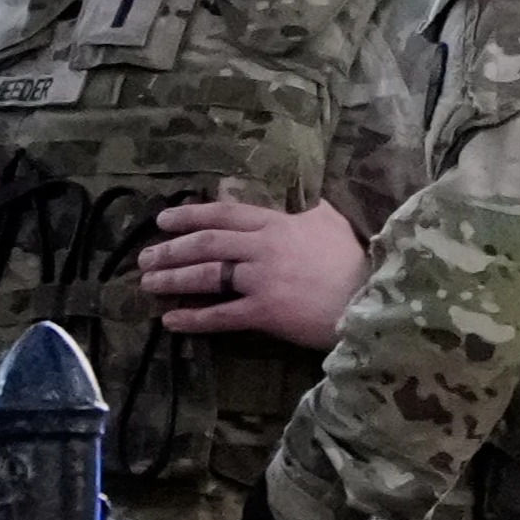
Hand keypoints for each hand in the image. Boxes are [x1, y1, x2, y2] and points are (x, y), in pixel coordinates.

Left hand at [139, 197, 367, 347]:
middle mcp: (264, 247)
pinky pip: (221, 315)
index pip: (224, 213)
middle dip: (170, 249)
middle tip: (144, 257)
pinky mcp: (266, 311)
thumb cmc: (355, 261)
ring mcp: (263, 279)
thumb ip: (307, 209)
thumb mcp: (331, 222)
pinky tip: (170, 321)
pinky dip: (193, 318)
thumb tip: (295, 198)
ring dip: (173, 278)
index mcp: (278, 223)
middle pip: (206, 244)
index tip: (162, 220)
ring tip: (148, 284)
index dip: (190, 216)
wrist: (375, 297)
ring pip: (207, 276)